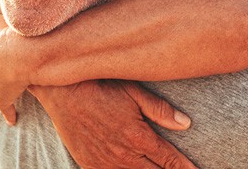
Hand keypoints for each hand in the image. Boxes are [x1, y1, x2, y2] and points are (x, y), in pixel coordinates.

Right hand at [31, 80, 195, 168]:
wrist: (62, 92)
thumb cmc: (98, 86)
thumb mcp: (131, 91)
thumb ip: (159, 109)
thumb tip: (186, 124)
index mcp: (139, 137)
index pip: (170, 161)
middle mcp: (125, 156)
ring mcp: (106, 163)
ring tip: (153, 168)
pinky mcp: (90, 165)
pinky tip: (127, 167)